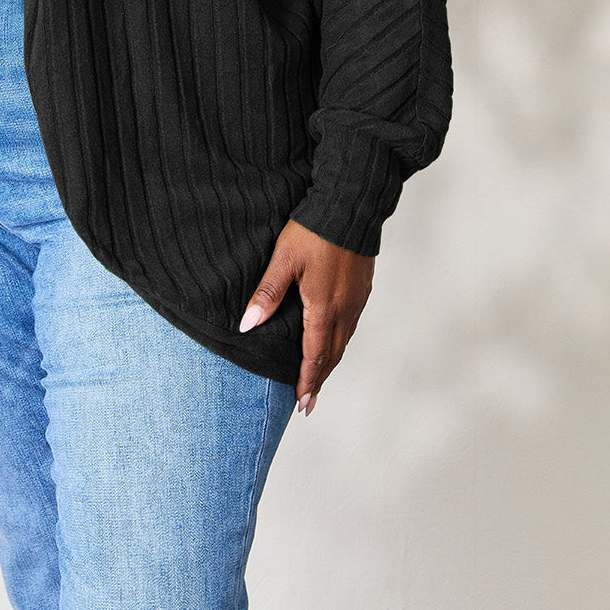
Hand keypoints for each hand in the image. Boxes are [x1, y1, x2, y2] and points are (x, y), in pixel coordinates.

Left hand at [239, 219, 373, 415]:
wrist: (351, 206)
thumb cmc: (313, 230)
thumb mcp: (283, 259)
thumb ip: (267, 294)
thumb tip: (247, 325)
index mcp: (324, 307)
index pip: (314, 355)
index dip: (307, 380)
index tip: (301, 403)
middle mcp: (345, 309)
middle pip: (332, 354)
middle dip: (319, 379)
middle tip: (308, 402)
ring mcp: (357, 300)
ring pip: (343, 341)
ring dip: (330, 362)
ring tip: (319, 378)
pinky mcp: (362, 288)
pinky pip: (351, 325)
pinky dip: (340, 342)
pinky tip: (333, 341)